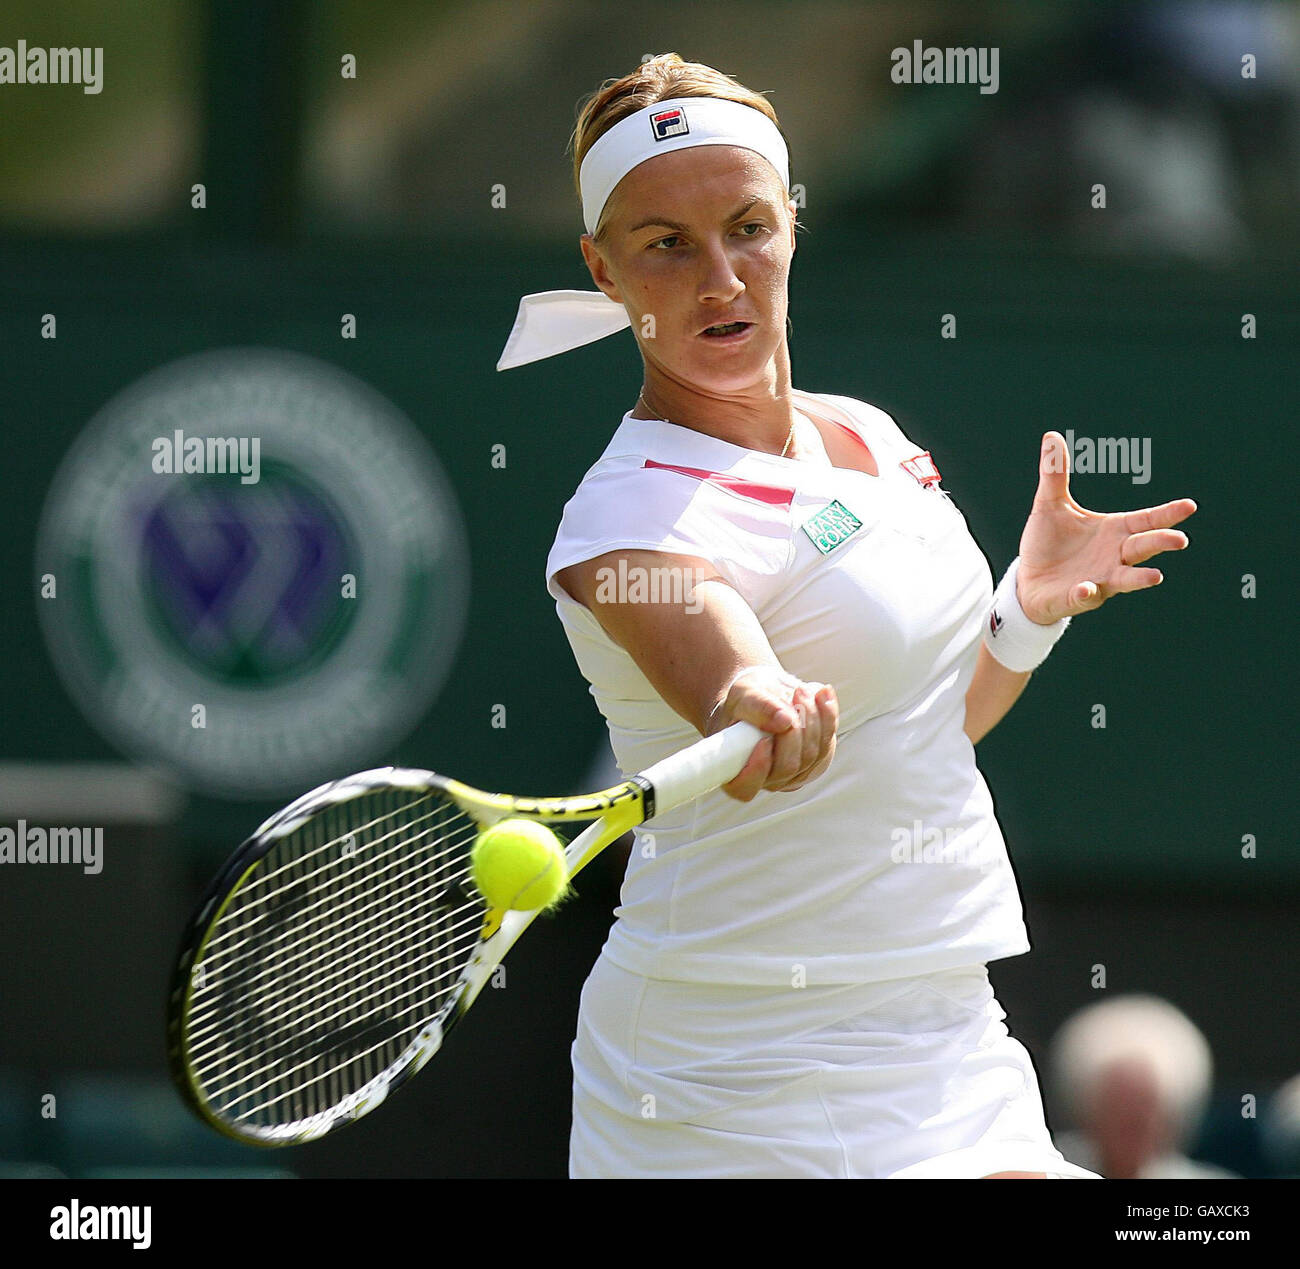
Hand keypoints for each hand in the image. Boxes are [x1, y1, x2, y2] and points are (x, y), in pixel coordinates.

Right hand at [707, 667, 837, 800]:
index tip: (763, 742)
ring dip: (811, 718)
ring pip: (811, 755)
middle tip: (792, 697)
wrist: (764, 695)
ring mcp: (792, 773)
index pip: (742, 787)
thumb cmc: (746, 700)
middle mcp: (764, 778)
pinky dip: (828, 716)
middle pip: (786, 767)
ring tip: (802, 690)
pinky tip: (822, 693)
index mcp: (734, 768)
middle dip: (794, 731)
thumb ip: (758, 706)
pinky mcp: (815, 761)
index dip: (755, 770)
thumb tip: (784, 720)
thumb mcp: (743, 694)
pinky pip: (826, 743)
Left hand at [1016, 432, 1196, 624]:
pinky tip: (1086, 588)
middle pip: (1143, 548)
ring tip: (1154, 577)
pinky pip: (1085, 596)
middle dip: (1160, 543)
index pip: (1146, 521)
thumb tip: (1051, 437)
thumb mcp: (1049, 504)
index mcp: (1114, 531)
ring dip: (1139, 578)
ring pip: (1125, 578)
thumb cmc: (1047, 542)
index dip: (1166, 514)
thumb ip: (1055, 474)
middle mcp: (1114, 556)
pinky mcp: (1077, 597)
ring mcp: (1100, 579)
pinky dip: (1087, 592)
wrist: (1028, 580)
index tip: (1189, 505)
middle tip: (1179, 540)